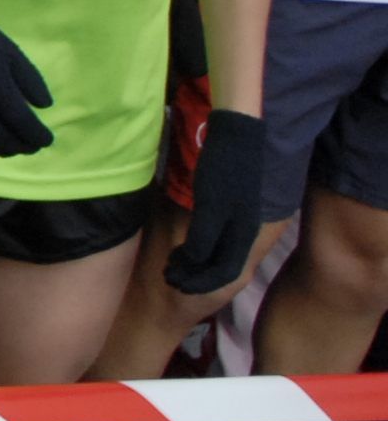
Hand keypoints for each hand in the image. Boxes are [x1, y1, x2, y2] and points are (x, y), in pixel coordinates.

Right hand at [0, 0, 53, 157]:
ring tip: (12, 147)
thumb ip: (31, 81)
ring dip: (1, 151)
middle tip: (33, 146)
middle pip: (3, 139)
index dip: (38, 137)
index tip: (47, 139)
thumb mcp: (11, 52)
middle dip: (23, 147)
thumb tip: (44, 107)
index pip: (23, 125)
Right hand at [168, 109, 268, 297]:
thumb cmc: (237, 163)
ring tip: (170, 272)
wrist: (240, 135)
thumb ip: (226, 220)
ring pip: (211, 261)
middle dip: (198, 283)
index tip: (191, 284)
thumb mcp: (235, 199)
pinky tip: (174, 256)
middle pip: (224, 271)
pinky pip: (201, 242)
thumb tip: (210, 238)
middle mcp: (244, 229)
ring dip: (189, 272)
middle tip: (176, 284)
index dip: (210, 282)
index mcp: (250, 228)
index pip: (234, 269)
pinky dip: (187, 255)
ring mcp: (230, 220)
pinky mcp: (214, 207)